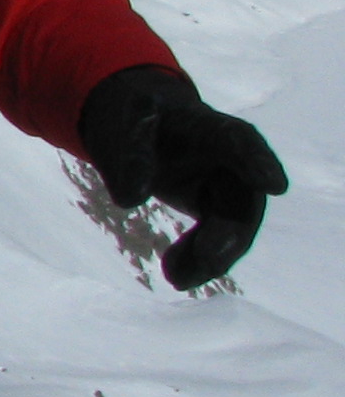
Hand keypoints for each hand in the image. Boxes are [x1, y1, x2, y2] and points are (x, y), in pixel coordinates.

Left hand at [80, 65, 289, 291]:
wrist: (137, 125)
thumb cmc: (133, 117)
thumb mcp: (122, 127)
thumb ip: (128, 156)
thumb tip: (130, 201)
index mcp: (208, 126)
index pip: (239, 141)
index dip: (258, 162)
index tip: (275, 187)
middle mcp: (227, 158)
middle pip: (243, 197)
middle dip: (230, 233)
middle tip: (209, 261)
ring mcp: (225, 183)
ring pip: (234, 225)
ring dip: (212, 256)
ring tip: (176, 279)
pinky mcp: (215, 206)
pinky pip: (218, 236)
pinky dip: (198, 258)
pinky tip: (175, 275)